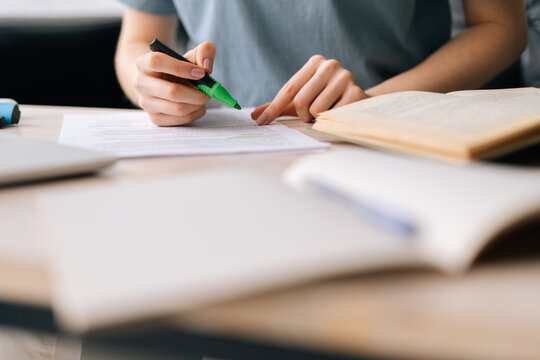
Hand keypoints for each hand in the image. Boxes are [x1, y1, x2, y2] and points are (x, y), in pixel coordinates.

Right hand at [134, 42, 215, 125]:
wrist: (162, 84)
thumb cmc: (177, 68)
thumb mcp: (190, 55)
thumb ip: (204, 52)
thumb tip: (207, 67)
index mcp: (144, 63)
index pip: (157, 62)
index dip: (181, 67)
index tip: (201, 73)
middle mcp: (140, 84)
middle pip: (172, 91)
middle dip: (196, 93)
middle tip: (208, 91)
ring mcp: (146, 103)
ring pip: (178, 108)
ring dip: (197, 104)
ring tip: (203, 97)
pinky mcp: (155, 118)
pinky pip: (180, 120)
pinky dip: (195, 114)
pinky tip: (198, 106)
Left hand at [252, 55, 367, 124]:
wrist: (359, 103)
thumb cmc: (325, 100)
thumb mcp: (301, 101)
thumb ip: (278, 106)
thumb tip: (254, 115)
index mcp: (314, 63)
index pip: (288, 89)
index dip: (273, 108)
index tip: (261, 122)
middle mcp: (330, 65)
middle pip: (301, 101)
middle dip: (303, 115)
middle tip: (312, 115)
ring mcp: (345, 77)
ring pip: (316, 110)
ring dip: (318, 118)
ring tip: (328, 112)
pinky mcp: (356, 92)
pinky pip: (332, 116)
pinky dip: (331, 120)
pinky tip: (339, 113)